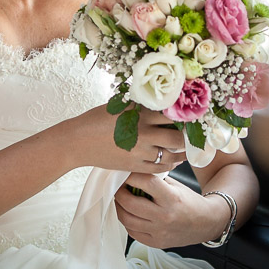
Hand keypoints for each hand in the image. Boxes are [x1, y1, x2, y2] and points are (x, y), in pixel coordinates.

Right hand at [69, 106, 185, 172]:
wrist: (78, 141)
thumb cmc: (96, 119)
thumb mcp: (119, 105)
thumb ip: (140, 104)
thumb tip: (161, 100)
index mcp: (140, 113)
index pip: (171, 114)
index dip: (183, 116)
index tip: (190, 116)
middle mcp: (144, 132)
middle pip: (176, 137)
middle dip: (185, 136)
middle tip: (190, 134)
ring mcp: (140, 151)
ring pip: (171, 154)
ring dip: (181, 152)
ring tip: (186, 149)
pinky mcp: (134, 165)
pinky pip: (159, 167)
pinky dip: (169, 164)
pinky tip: (174, 160)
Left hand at [115, 172, 230, 248]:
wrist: (206, 223)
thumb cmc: (190, 201)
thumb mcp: (176, 186)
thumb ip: (156, 180)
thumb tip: (133, 172)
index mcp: (172, 198)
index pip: (146, 183)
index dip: (132, 176)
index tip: (126, 173)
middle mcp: (165, 216)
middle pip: (131, 203)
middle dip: (119, 193)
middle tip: (118, 186)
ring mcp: (159, 232)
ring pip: (127, 219)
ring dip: (119, 207)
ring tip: (120, 199)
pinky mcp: (156, 243)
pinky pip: (132, 232)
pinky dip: (127, 221)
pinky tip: (129, 213)